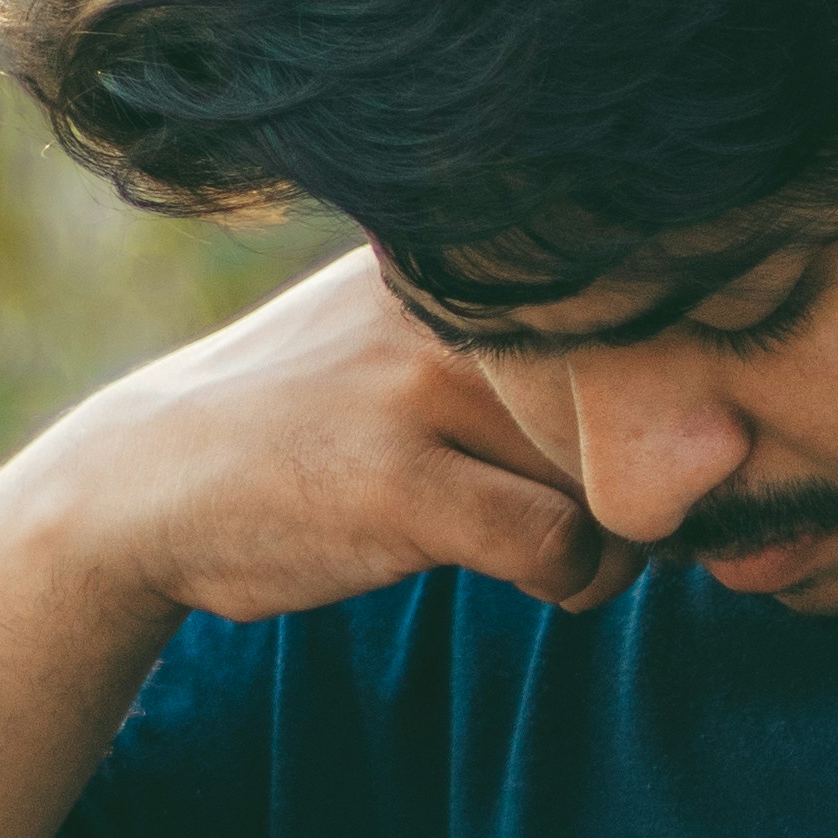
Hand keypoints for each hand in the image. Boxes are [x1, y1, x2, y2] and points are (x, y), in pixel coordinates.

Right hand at [22, 246, 640, 626]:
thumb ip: (523, 340)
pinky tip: (540, 580)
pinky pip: (559, 543)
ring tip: (579, 549)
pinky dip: (575, 579)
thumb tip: (695, 400)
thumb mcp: (404, 331)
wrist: (143, 480)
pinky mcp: (396, 485)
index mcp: (461, 257)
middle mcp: (447, 303)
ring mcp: (417, 390)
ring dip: (625, 535)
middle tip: (630, 515)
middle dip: (657, 470)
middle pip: (639, 392)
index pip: (632, 307)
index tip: (653, 446)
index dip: (666, 394)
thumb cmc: (307, 417)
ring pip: (613, 469)